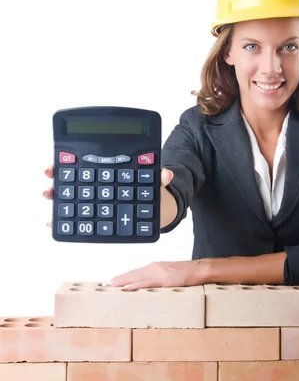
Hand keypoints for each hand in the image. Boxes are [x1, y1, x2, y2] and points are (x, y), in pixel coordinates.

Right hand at [43, 166, 173, 227]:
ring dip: (56, 196)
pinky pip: (73, 218)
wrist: (150, 212)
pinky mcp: (90, 217)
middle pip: (70, 175)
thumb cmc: (146, 191)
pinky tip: (52, 224)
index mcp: (106, 167)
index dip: (70, 156)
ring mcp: (90, 199)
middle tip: (50, 178)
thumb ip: (157, 178)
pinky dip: (60, 221)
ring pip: (68, 195)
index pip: (85, 158)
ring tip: (49, 197)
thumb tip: (166, 175)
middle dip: (57, 176)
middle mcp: (93, 181)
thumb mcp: (152, 182)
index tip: (61, 157)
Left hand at [103, 259, 207, 289]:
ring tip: (110, 285)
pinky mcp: (164, 279)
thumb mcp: (169, 275)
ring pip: (136, 277)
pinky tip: (127, 288)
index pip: (134, 272)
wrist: (199, 269)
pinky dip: (136, 285)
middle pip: (132, 274)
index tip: (110, 281)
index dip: (122, 277)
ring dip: (122, 281)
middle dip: (117, 279)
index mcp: (154, 267)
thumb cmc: (187, 273)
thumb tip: (149, 287)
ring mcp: (158, 273)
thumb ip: (158, 279)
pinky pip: (147, 283)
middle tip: (103, 284)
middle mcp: (153, 267)